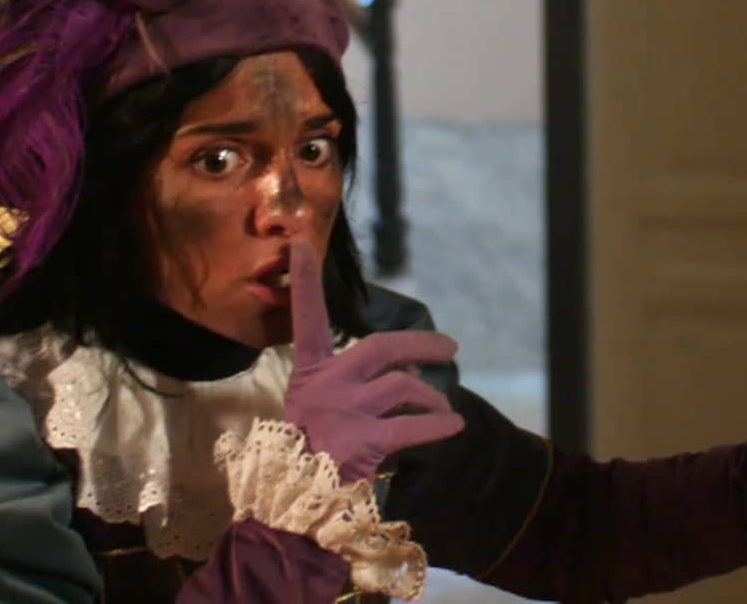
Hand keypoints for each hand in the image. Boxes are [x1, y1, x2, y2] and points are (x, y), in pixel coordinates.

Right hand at [282, 244, 464, 482]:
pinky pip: (413, 426)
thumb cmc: (307, 456)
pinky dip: (438, 425)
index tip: (301, 243)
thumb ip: (344, 388)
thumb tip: (402, 377)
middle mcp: (327, 385)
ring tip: (442, 411)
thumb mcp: (313, 411)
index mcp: (310, 374)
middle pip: (382, 347)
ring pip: (403, 387)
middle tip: (450, 348)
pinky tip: (453, 426)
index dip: (307, 281)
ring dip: (429, 398)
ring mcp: (345, 411)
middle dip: (421, 345)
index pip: (307, 319)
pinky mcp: (363, 440)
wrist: (294, 504)